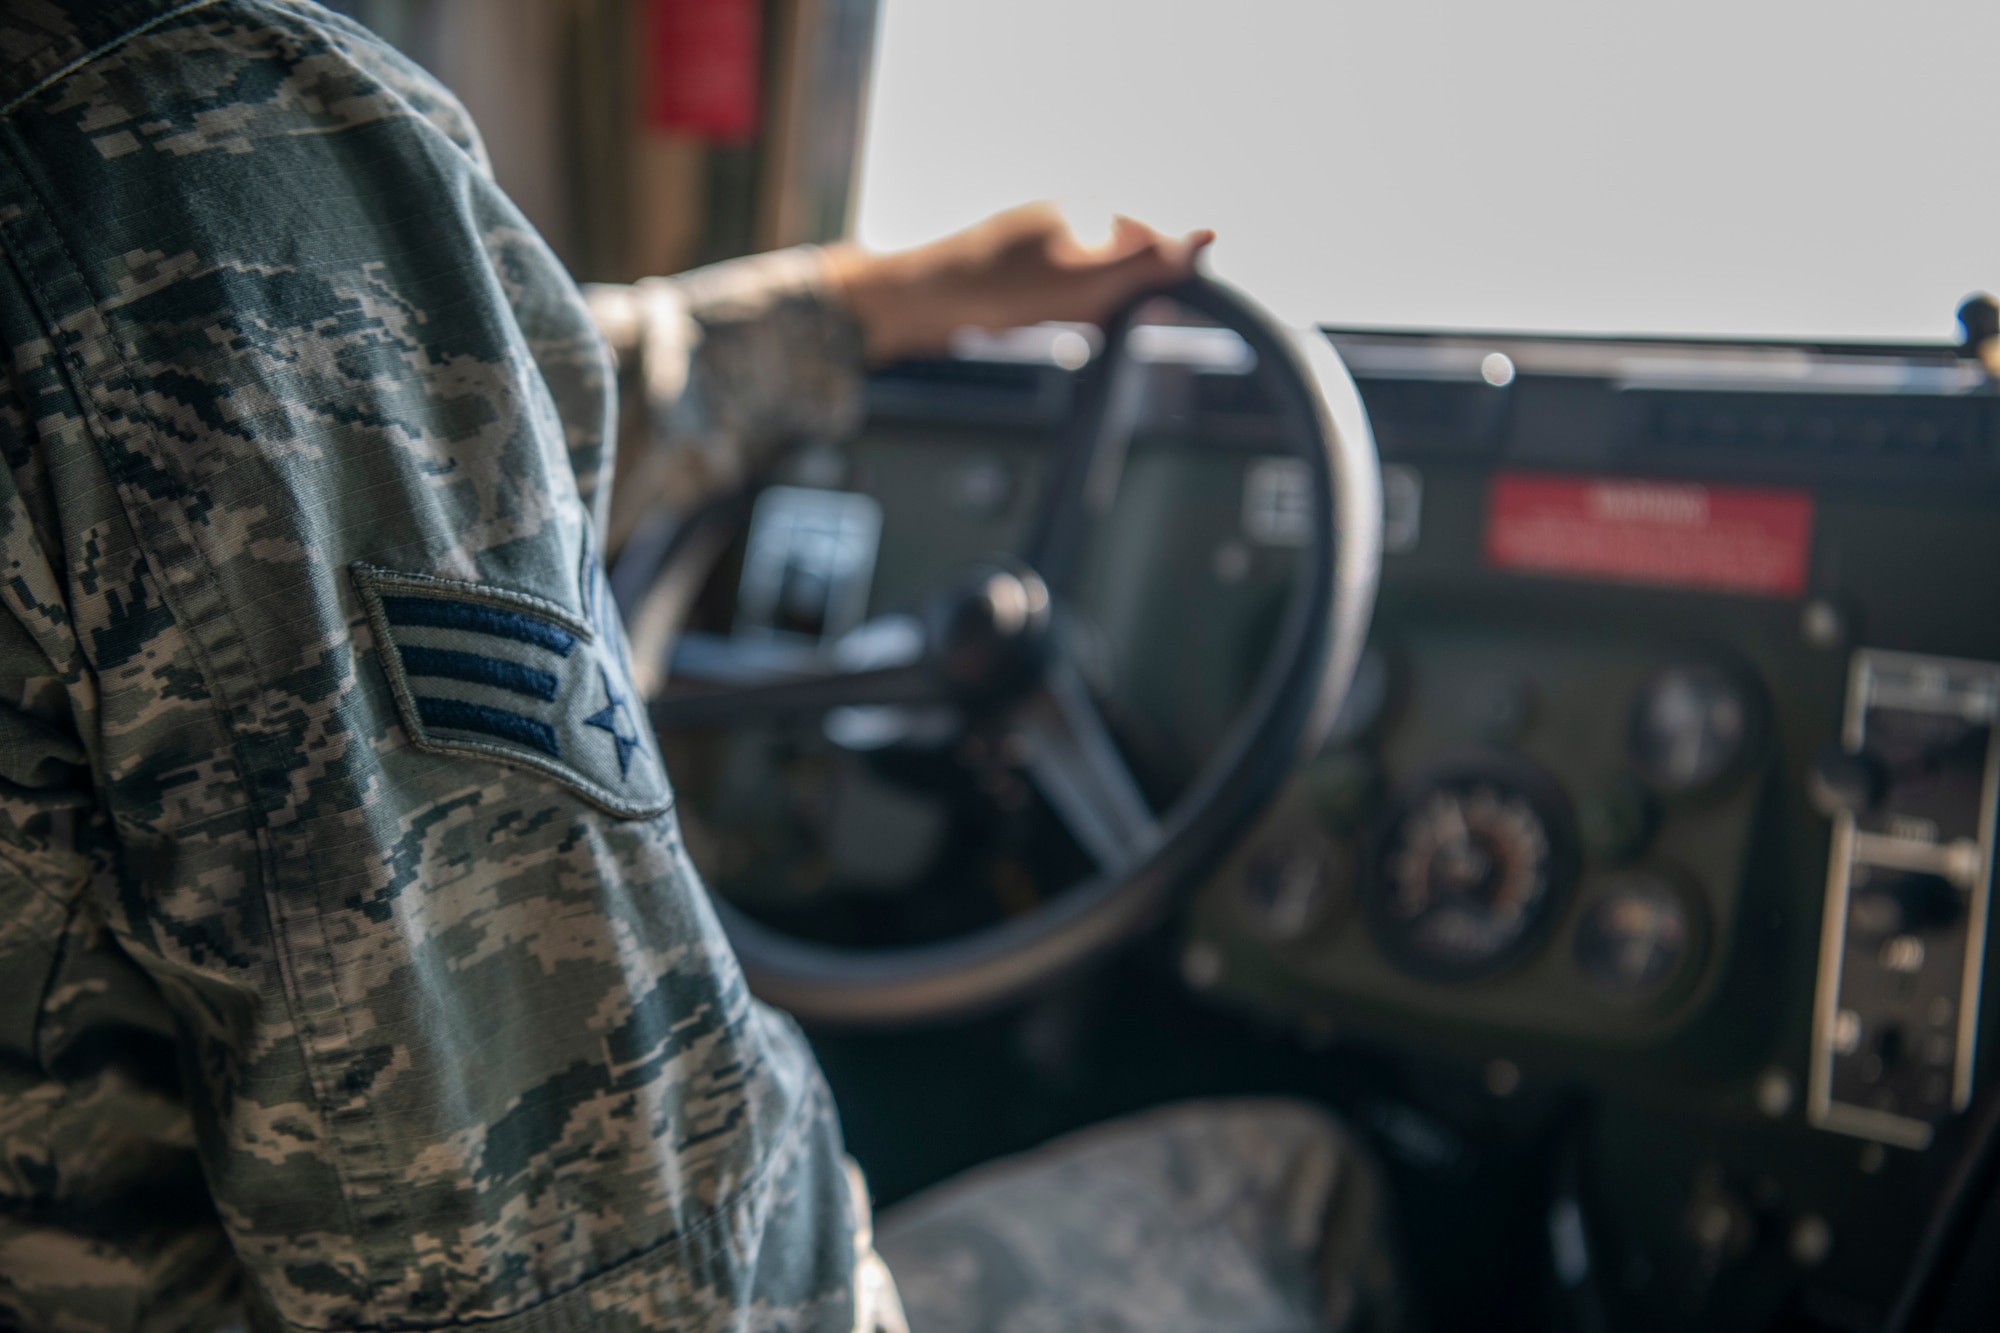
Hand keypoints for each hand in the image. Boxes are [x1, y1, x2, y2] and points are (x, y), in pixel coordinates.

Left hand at [823, 203, 1214, 363]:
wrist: (914, 305)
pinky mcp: (1015, 275)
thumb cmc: (998, 289)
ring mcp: (1038, 247)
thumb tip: (1207, 238)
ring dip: (1084, 315)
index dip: (1158, 285)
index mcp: (1087, 212)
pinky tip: (1032, 325)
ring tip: (1052, 322)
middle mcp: (1065, 222)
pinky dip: (1055, 318)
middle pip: (1122, 270)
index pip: (1152, 244)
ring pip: (1089, 290)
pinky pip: (1056, 300)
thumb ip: (1146, 262)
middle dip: (1115, 305)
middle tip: (1086, 322)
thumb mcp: (1085, 281)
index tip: (1154, 314)